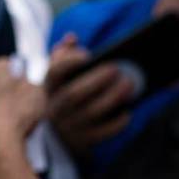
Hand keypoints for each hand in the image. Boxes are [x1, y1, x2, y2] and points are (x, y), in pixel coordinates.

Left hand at [0, 58, 46, 169]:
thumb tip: (41, 71)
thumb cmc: (17, 114)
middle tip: (28, 106)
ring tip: (19, 125)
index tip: (33, 86)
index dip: (24, 76)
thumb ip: (39, 76)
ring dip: (0, 112)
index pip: (9, 66)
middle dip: (10, 94)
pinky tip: (5, 137)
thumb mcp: (39, 88)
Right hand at [45, 35, 135, 153]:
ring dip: (111, 98)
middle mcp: (55, 107)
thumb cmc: (65, 95)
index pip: (53, 73)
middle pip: (73, 94)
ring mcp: (69, 126)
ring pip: (90, 112)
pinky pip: (102, 133)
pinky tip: (128, 111)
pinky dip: (116, 122)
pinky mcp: (84, 140)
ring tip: (129, 84)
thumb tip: (71, 38)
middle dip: (96, 80)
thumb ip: (64, 55)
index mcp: (49, 88)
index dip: (68, 63)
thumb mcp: (60, 77)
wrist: (62, 134)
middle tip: (117, 68)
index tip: (88, 55)